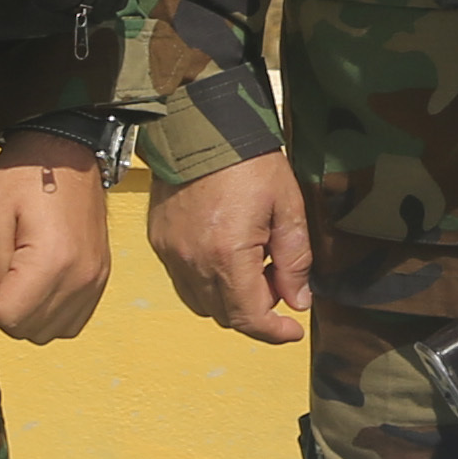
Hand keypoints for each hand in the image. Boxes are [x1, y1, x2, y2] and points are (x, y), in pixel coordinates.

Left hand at [0, 157, 113, 343]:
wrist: (67, 149)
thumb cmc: (23, 175)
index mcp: (53, 262)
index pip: (9, 316)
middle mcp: (81, 278)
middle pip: (29, 329)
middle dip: (0, 310)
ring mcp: (96, 280)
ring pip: (51, 331)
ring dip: (24, 316)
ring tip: (10, 281)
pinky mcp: (101, 276)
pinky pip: (73, 320)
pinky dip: (49, 314)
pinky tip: (34, 287)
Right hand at [149, 155, 310, 342]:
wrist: (202, 126)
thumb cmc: (249, 162)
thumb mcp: (287, 207)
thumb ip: (294, 259)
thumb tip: (298, 301)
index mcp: (228, 256)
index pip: (249, 318)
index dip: (274, 332)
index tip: (293, 331)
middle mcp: (193, 263)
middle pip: (225, 316)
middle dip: (256, 310)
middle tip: (278, 280)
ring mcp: (171, 254)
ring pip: (202, 303)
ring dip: (230, 299)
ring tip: (253, 264)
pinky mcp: (159, 241)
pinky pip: (183, 281)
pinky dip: (207, 281)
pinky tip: (226, 254)